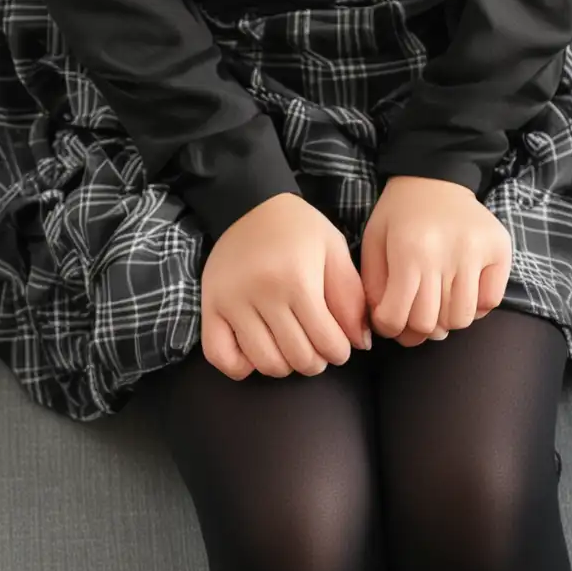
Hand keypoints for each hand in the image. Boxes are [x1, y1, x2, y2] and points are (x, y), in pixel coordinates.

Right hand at [201, 194, 370, 380]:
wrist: (251, 203)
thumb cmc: (299, 229)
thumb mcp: (334, 250)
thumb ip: (350, 297)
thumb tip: (360, 343)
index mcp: (297, 279)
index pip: (326, 342)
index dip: (340, 351)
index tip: (339, 345)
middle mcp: (262, 293)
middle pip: (297, 357)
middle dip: (315, 361)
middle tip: (317, 347)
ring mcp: (232, 302)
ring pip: (264, 363)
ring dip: (285, 366)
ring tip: (292, 347)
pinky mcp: (211, 306)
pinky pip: (220, 356)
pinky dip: (241, 366)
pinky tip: (257, 352)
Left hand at [360, 175, 511, 346]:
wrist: (435, 177)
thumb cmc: (399, 214)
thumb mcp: (374, 243)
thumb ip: (374, 287)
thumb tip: (386, 328)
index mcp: (409, 250)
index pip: (397, 317)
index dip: (389, 328)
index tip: (388, 319)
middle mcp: (446, 252)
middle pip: (431, 324)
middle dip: (417, 329)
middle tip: (413, 315)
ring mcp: (477, 251)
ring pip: (462, 319)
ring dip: (446, 319)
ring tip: (438, 301)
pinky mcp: (500, 249)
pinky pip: (490, 303)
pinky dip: (474, 306)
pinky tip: (461, 289)